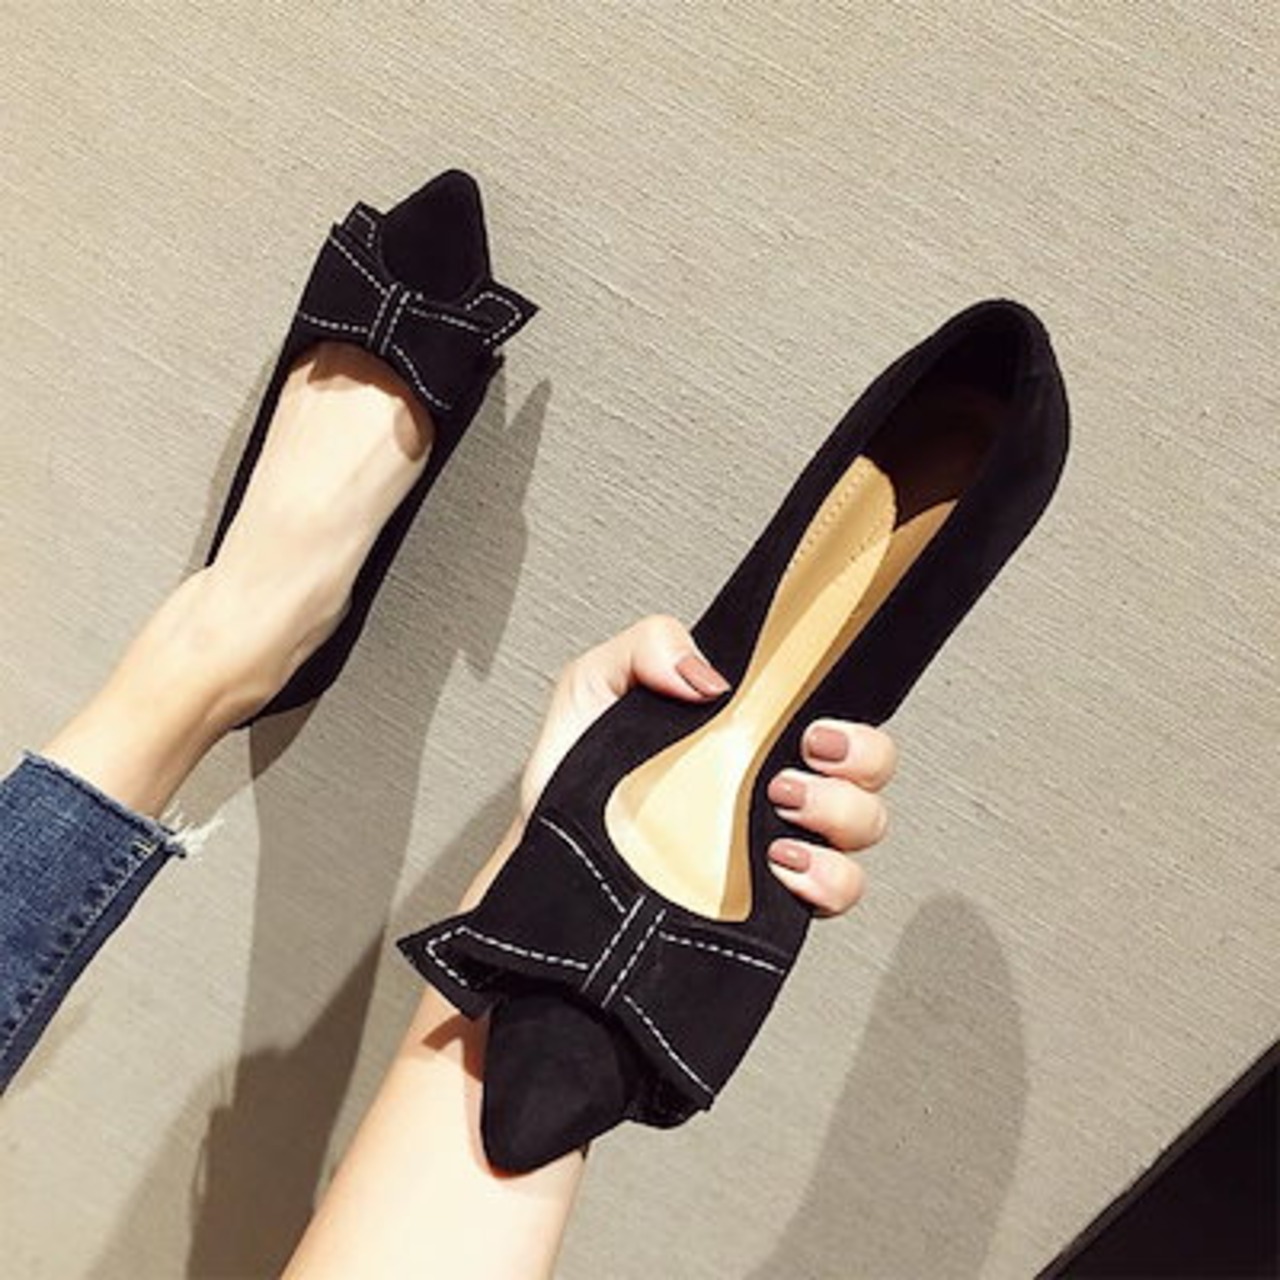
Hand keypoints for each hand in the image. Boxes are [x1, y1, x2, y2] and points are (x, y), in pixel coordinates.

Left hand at [518, 614, 896, 917]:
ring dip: (842, 812)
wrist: (547, 861)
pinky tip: (783, 865)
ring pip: (865, 823)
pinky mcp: (770, 900)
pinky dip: (830, 878)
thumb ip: (646, 647)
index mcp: (748, 729)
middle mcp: (773, 782)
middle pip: (870, 763)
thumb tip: (707, 675)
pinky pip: (838, 890)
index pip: (829, 705)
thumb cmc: (572, 777)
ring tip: (780, 808)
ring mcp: (778, 841)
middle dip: (860, 757)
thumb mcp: (594, 687)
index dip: (847, 708)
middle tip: (802, 758)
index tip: (815, 720)